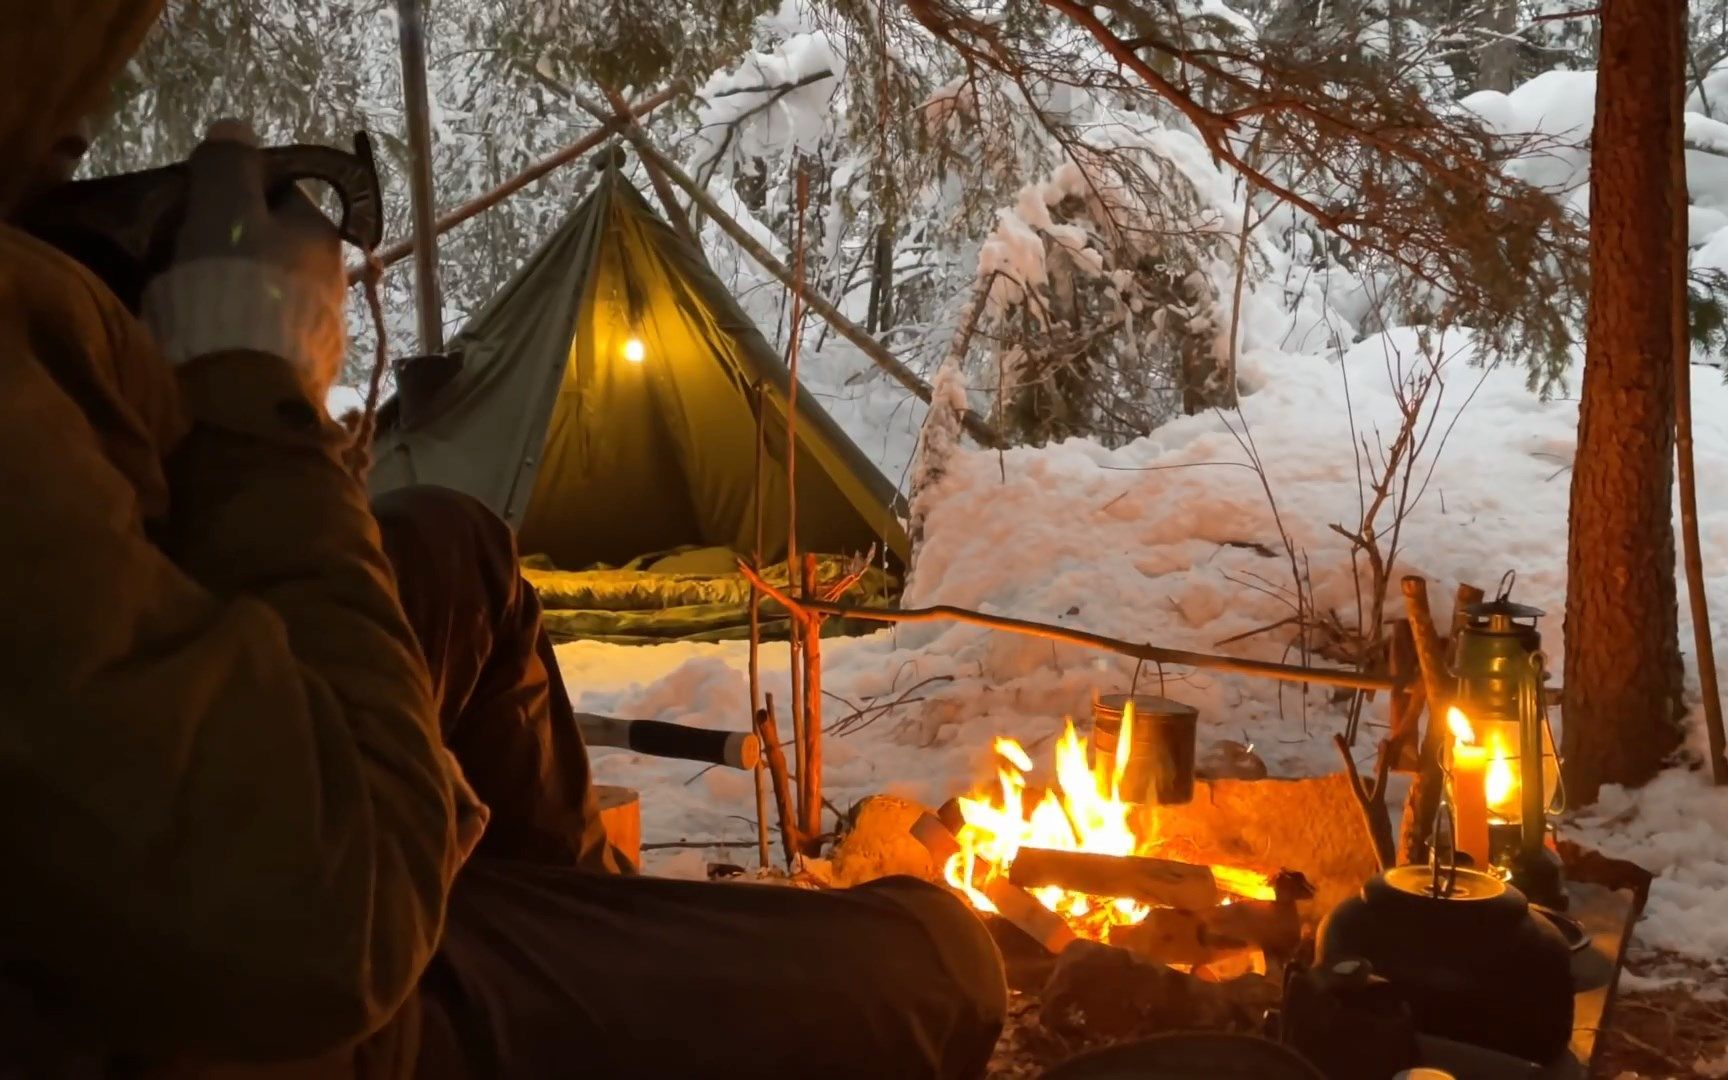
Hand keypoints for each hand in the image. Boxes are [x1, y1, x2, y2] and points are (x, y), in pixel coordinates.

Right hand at [141, 120, 346, 398]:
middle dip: (237, 245)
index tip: (198, 208)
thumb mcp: (223, 209)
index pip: (282, 195)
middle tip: (188, 255)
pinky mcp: (306, 367)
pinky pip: (270, 330)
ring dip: (241, 288)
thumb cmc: (234, 283)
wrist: (244, 385)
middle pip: (278, 244)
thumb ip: (228, 166)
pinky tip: (215, 335)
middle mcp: (335, 278)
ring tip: (194, 298)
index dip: (236, 195)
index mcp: (321, 234)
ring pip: (275, 288)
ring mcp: (325, 327)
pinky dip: (245, 326)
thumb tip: (236, 128)